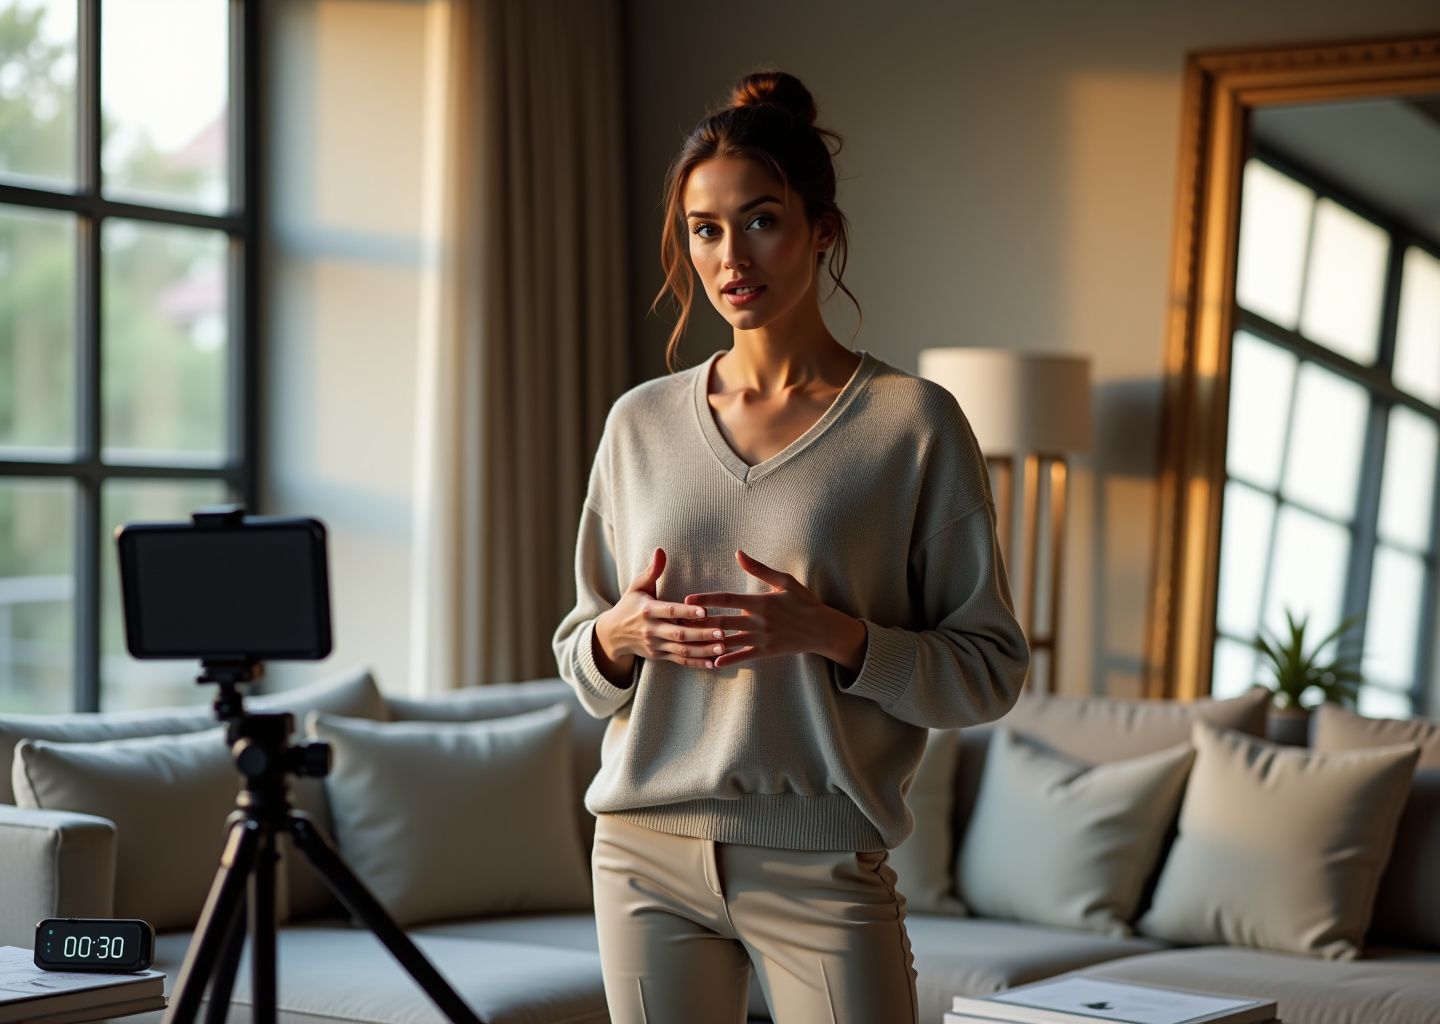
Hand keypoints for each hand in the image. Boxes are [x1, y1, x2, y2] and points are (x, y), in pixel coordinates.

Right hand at [600, 547, 741, 668]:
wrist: (612, 634)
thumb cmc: (629, 605)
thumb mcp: (637, 587)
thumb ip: (651, 571)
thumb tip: (660, 550)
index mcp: (647, 610)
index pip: (670, 611)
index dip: (687, 613)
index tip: (705, 611)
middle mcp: (651, 630)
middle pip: (679, 634)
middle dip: (701, 634)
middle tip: (722, 632)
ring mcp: (655, 645)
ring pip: (682, 650)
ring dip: (703, 650)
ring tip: (723, 648)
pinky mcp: (659, 656)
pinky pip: (680, 661)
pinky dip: (696, 663)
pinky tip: (713, 663)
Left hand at [683, 549, 832, 668]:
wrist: (822, 629)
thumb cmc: (804, 601)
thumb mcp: (785, 581)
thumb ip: (759, 569)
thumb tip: (738, 553)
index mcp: (760, 601)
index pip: (727, 599)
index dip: (706, 600)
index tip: (688, 600)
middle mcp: (758, 621)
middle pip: (722, 622)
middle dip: (700, 623)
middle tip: (679, 624)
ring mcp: (761, 638)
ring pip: (729, 641)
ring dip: (709, 642)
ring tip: (690, 642)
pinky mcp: (766, 651)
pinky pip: (743, 656)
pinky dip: (728, 660)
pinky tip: (713, 662)